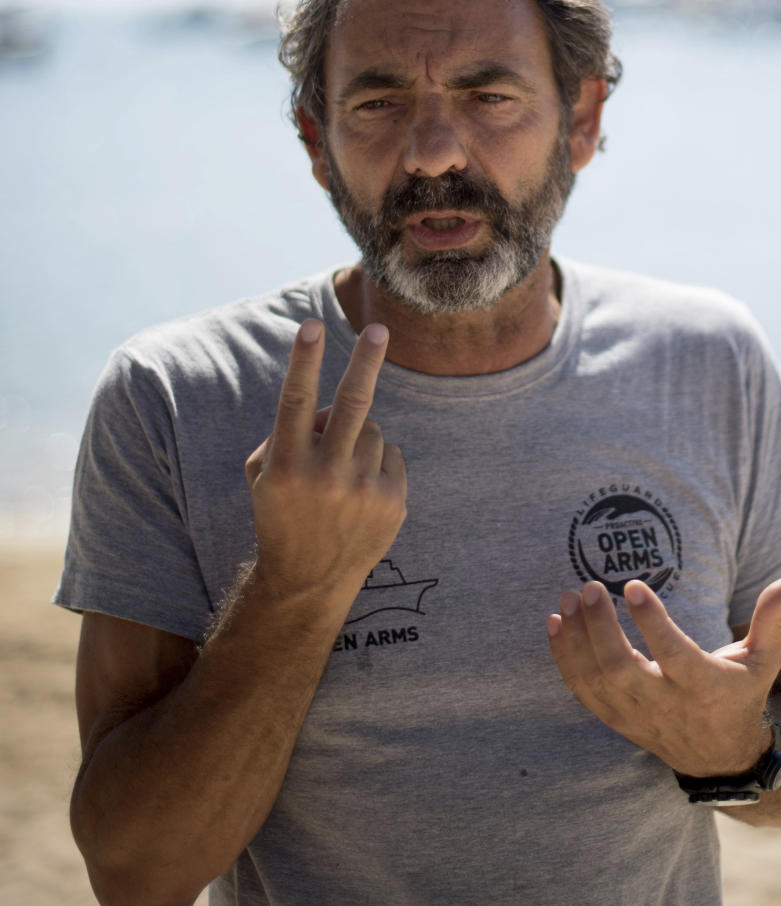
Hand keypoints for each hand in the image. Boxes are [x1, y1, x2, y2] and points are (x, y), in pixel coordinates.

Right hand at [245, 319, 405, 610]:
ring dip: (357, 439)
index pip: (295, 401)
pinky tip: (361, 492)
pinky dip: (377, 462)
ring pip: (370, 429)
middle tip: (378, 329)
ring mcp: (361, 490)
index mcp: (286, 464)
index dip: (304, 360)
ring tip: (340, 475)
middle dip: (365, 361)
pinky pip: (391, 453)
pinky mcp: (392, 502)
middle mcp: (324, 475)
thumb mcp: (264, 474)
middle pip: (351, 403)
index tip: (311, 324)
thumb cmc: (282, 513)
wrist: (308, 581)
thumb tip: (331, 407)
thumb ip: (286, 433)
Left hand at [546, 574, 780, 776]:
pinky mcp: (615, 719)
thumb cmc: (742, 693)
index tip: (636, 586)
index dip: (654, 623)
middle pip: (623, 669)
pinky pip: (582, 690)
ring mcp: (636, 715)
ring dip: (577, 638)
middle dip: (601, 628)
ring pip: (597, 679)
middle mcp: (665, 704)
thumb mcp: (765, 659)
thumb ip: (774, 617)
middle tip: (590, 586)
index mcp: (704, 686)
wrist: (721, 757)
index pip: (673, 655)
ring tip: (569, 597)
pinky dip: (564, 659)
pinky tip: (555, 623)